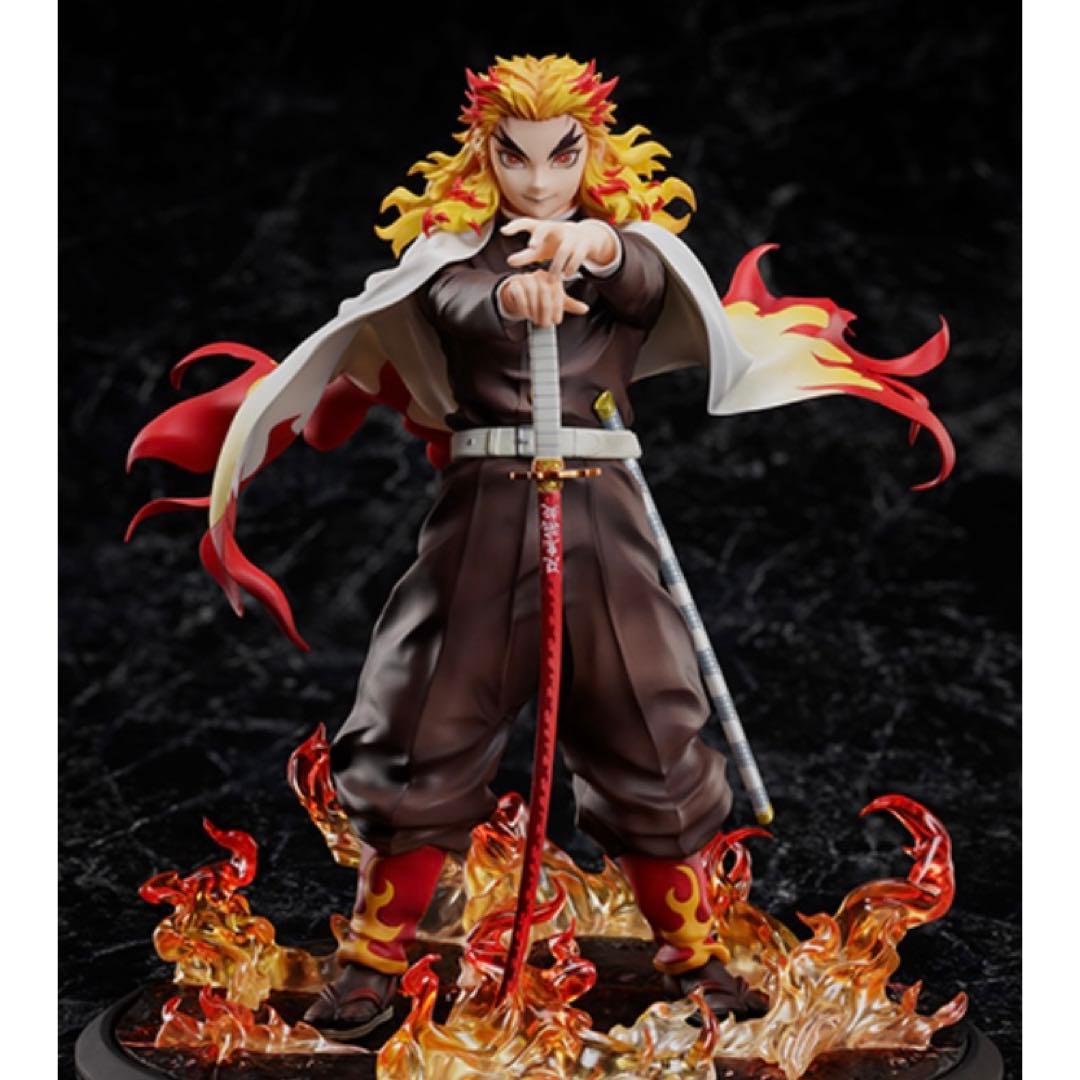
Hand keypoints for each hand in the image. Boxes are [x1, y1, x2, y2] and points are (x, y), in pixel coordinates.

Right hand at [498, 269, 589, 326]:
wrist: (519, 293)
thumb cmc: (540, 296)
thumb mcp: (557, 300)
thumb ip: (571, 304)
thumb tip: (585, 309)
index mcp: (553, 278)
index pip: (557, 292)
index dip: (558, 308)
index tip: (556, 321)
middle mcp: (540, 275)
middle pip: (545, 292)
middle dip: (546, 311)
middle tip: (545, 324)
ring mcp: (526, 278)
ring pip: (531, 292)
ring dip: (534, 310)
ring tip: (536, 320)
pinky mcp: (515, 284)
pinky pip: (519, 294)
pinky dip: (523, 306)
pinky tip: (526, 315)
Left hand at [501, 218, 617, 277]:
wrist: (586, 237)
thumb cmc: (555, 243)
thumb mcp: (540, 249)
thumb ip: (525, 255)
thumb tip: (508, 261)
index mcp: (543, 227)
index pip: (526, 222)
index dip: (515, 226)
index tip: (503, 232)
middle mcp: (556, 227)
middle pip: (545, 229)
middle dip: (538, 236)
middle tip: (532, 247)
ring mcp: (571, 234)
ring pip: (563, 250)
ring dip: (557, 266)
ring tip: (551, 279)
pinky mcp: (584, 243)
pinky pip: (577, 256)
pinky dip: (571, 267)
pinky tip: (566, 275)